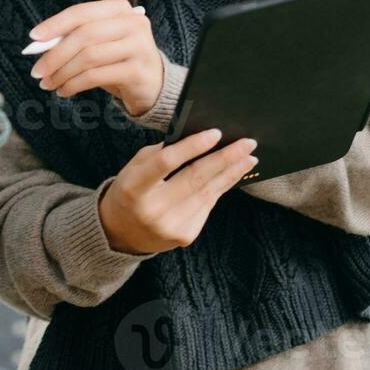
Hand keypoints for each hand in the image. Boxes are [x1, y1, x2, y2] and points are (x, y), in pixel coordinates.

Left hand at [28, 0, 164, 115]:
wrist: (153, 84)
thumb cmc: (118, 60)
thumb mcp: (98, 43)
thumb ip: (74, 39)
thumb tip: (40, 45)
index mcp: (120, 9)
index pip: (81, 12)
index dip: (55, 24)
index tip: (34, 38)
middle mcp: (133, 23)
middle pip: (84, 35)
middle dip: (55, 54)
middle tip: (37, 71)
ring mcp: (138, 46)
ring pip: (89, 57)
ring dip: (62, 73)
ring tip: (48, 84)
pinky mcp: (137, 71)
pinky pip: (96, 76)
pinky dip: (74, 85)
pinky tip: (64, 91)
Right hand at [97, 129, 258, 255]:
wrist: (120, 234)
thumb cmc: (129, 192)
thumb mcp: (134, 168)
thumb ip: (160, 154)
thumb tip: (198, 140)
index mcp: (134, 188)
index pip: (166, 162)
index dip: (192, 147)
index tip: (216, 133)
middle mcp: (153, 210)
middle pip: (195, 178)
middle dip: (225, 158)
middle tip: (247, 143)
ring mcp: (171, 226)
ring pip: (208, 193)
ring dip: (231, 173)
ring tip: (249, 158)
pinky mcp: (186, 236)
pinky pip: (207, 206)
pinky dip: (220, 188)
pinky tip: (231, 175)